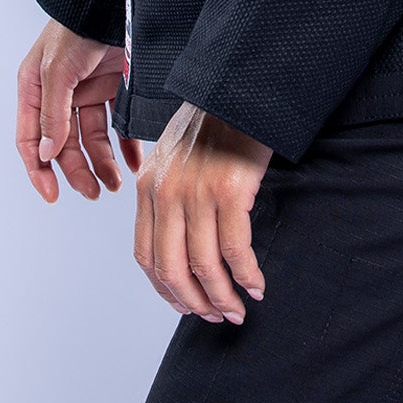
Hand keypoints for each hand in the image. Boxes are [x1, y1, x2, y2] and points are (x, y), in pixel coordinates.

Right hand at [16, 19, 142, 201]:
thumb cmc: (77, 28)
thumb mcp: (58, 71)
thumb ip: (53, 114)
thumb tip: (47, 155)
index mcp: (34, 90)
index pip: (31, 140)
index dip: (39, 170)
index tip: (53, 195)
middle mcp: (58, 94)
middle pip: (64, 145)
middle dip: (78, 170)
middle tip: (95, 192)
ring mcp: (86, 92)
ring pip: (91, 139)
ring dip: (102, 162)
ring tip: (116, 183)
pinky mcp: (112, 87)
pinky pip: (116, 125)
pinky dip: (125, 145)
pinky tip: (133, 162)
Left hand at [134, 103, 272, 323]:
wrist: (240, 85)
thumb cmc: (214, 119)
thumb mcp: (173, 154)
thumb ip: (168, 191)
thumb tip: (179, 237)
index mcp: (147, 187)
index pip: (146, 256)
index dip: (166, 290)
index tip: (187, 306)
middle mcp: (165, 194)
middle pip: (171, 270)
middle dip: (194, 302)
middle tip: (216, 317)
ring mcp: (196, 194)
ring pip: (204, 266)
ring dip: (222, 297)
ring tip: (238, 308)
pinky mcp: (230, 192)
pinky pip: (235, 250)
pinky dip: (246, 275)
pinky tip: (256, 284)